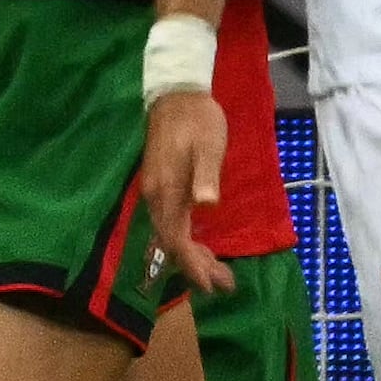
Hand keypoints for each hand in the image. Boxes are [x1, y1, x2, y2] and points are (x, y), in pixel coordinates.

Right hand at [132, 93, 236, 303]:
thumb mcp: (208, 146)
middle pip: (172, 242)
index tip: (210, 285)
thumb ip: (206, 176)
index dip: (192, 263)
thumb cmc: (198, 120)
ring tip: (218, 274)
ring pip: (172, 234)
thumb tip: (205, 204)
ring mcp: (157, 192)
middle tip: (225, 285)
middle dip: (196, 267)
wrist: (177, 95)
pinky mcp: (162, 187)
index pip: (176, 238)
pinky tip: (201, 247)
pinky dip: (187, 240)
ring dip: (193, 256)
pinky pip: (172, 223)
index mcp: (166, 191)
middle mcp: (156, 197)